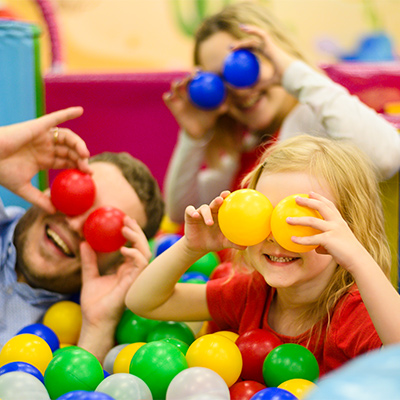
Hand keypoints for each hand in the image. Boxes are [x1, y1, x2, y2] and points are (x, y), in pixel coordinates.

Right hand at [0, 107, 90, 212]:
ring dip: (79, 145)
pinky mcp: (38, 126)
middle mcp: (45, 147)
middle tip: (88, 169)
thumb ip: (39, 199)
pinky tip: (80, 110)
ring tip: (85, 155)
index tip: (89, 175)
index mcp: (43, 159)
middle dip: (81, 159)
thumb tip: (54, 212)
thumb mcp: (22, 188)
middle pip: (70, 151)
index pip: (66, 162)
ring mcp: (43, 136)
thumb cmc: (0, 171)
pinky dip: (68, 113)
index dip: (79, 167)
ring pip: (68, 138)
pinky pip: (56, 118)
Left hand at [78, 216, 150, 360]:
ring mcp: (135, 277)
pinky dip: (135, 254)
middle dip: (136, 231)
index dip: (131, 233)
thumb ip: (89, 260)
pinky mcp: (134, 283)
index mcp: (125, 270)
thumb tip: (83, 243)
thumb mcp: (89, 276)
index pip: (133, 248)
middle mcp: (133, 272)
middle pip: (142, 247)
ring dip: (137, 238)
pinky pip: (141, 264)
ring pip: (145, 252)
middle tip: (126, 219)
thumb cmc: (94, 303)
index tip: (123, 221)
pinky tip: (123, 249)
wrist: (94, 321)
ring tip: (125, 229)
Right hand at [163, 74, 227, 138]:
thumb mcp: (214, 114)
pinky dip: (167, 96)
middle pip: (185, 80)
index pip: (195, 78)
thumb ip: (219, 109)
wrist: (199, 131)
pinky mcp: (173, 107)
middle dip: (187, 77)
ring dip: (176, 84)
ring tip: (180, 85)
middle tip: (191, 77)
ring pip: (175, 87)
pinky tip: (171, 97)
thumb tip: (226, 107)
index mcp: (197, 91)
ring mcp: (179, 99)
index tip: (199, 71)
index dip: (196, 72)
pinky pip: (167, 99)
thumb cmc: (208, 119)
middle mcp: (187, 93)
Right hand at [184, 190, 246, 253]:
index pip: (225, 203)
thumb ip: (233, 243)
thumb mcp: (224, 242)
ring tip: (210, 223)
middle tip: (221, 199)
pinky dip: (192, 212)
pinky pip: (190, 211)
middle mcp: (211, 211)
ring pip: (203, 208)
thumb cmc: (214, 241)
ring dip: (206, 214)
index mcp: (221, 215)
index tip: (233, 195)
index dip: (229, 198)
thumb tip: (245, 246)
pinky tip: (195, 215)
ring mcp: (200, 213)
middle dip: (218, 200)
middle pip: (215, 202)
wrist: (199, 247)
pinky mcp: (190, 216)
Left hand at [233, 24, 297, 86]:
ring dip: (243, 40)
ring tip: (231, 47)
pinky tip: (243, 29)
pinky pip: (261, 34)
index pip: (256, 48)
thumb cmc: (284, 80)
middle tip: (230, 50)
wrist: (292, 76)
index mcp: (270, 54)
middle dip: (242, 44)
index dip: (247, 48)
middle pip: (253, 43)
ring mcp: (271, 45)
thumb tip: (247, 92)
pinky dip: (252, 30)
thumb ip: (258, 86)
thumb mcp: (268, 84)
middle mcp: (269, 48)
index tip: (236, 53)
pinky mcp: (271, 44)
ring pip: (254, 38)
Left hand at [288, 192, 368, 271]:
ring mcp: (333, 230)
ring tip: (287, 220)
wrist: (358, 260)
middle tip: (296, 198)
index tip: (310, 192)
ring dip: (298, 220)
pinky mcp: (329, 239)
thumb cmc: (346, 253)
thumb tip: (314, 247)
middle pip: (320, 207)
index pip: (329, 205)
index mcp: (339, 221)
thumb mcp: (336, 242)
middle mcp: (336, 222)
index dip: (320, 197)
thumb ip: (325, 241)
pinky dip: (301, 240)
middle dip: (308, 201)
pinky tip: (292, 240)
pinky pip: (311, 239)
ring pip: (312, 221)